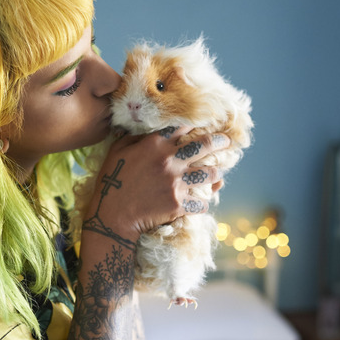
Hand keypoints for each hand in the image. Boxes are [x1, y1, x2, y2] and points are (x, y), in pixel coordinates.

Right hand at [82, 126, 230, 243]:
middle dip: (220, 142)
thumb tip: (147, 128)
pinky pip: (202, 202)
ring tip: (218, 173)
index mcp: (155, 144)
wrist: (113, 215)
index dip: (195, 125)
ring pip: (209, 174)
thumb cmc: (112, 181)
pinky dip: (203, 202)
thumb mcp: (118, 150)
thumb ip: (135, 137)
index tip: (203, 124)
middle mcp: (169, 160)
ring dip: (215, 174)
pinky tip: (202, 202)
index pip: (183, 127)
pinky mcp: (179, 203)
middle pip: (204, 145)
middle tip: (227, 142)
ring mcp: (176, 182)